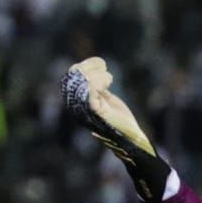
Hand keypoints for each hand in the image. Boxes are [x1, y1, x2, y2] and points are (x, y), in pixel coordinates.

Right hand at [65, 57, 168, 200]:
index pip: (71, 78)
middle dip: (89, 67)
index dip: (84, 66)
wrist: (130, 138)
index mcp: (78, 102)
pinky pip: (91, 91)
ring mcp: (85, 109)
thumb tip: (94, 68)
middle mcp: (78, 106)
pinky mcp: (95, 112)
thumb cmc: (119, 120)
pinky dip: (100, 81)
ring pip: (82, 81)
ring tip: (109, 78)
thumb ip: (96, 87)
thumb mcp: (105, 98)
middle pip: (74, 77)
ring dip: (97, 74)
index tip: (100, 63)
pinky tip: (109, 82)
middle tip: (104, 68)